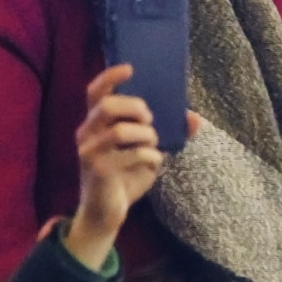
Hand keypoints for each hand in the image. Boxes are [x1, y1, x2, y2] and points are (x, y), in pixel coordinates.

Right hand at [65, 64, 188, 269]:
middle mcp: (87, 134)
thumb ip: (166, 133)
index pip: (94, 92)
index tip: (131, 68)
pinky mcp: (98, 171)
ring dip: (146, 135)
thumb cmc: (125, 176)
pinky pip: (132, 154)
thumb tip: (195, 118)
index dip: (110, 77)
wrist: (107, 213)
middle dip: (135, 108)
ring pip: (119, 131)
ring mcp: (90, 152)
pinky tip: (154, 163)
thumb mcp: (146, 151)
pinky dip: (151, 156)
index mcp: (95, 124)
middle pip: (107, 106)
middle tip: (150, 119)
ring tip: (152, 144)